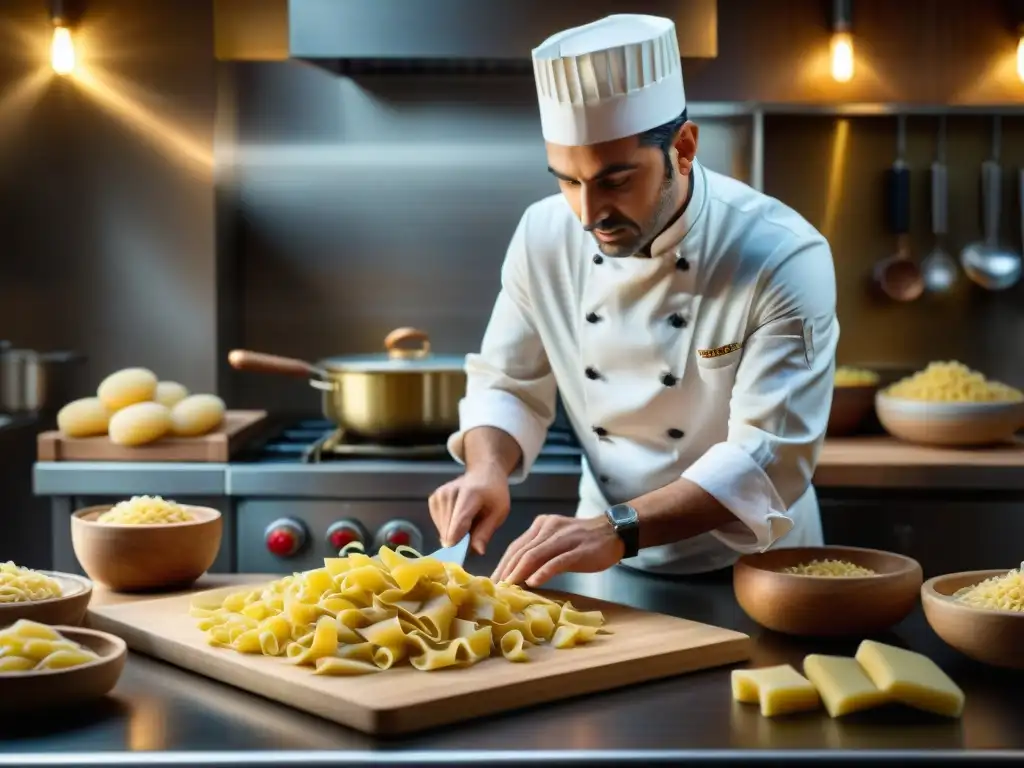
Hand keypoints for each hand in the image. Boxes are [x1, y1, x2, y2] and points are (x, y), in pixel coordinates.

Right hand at [427, 466, 509, 554]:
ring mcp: (439, 495)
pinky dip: (448, 527)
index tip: (460, 555)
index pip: (458, 522)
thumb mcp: (499, 513)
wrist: (483, 473)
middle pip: (448, 530)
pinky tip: (458, 518)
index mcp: (470, 494)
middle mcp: (449, 493)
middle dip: (460, 540)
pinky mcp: (433, 499)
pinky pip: (439, 525)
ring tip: (467, 521)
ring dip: (454, 534)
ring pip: (442, 530)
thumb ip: (485, 532)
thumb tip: (477, 552)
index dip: (458, 542)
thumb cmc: (493, 495)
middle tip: (473, 533)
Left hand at [491, 514, 624, 587]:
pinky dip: (543, 572)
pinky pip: (557, 561)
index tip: (493, 581)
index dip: (503, 564)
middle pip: (522, 550)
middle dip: (507, 570)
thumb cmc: (584, 541)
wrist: (614, 531)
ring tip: (509, 587)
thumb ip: (540, 553)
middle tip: (496, 588)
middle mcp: (549, 528)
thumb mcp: (557, 542)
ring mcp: (564, 538)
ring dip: (520, 572)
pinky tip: (534, 582)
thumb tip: (519, 574)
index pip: (516, 546)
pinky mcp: (579, 550)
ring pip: (535, 555)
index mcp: (541, 525)